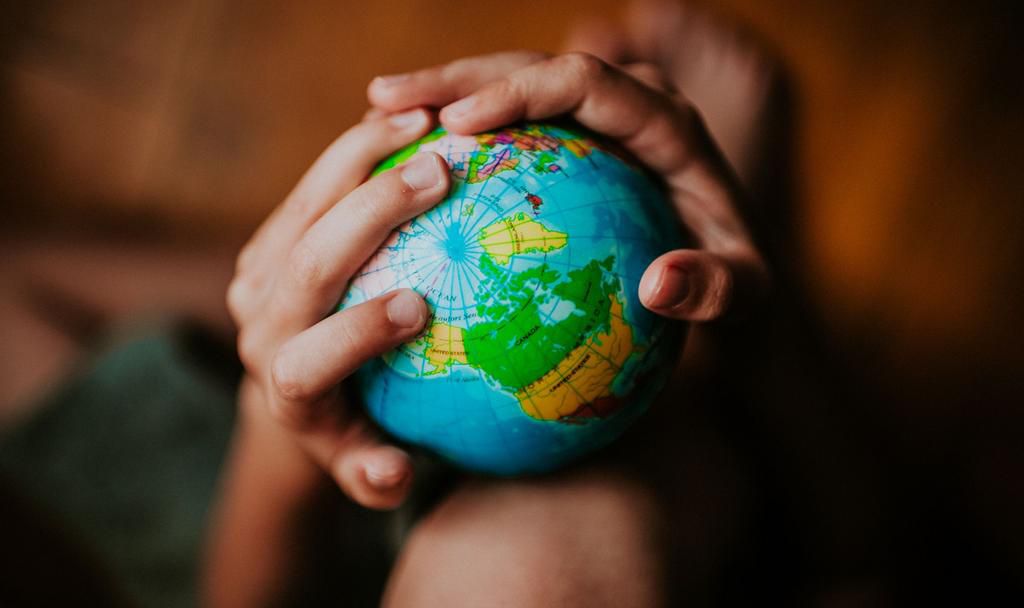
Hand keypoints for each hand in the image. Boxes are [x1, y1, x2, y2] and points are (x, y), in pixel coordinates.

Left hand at [226, 110, 450, 508]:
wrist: (299, 388)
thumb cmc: (357, 430)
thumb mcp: (366, 468)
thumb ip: (374, 476)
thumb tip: (393, 473)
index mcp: (285, 386)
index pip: (307, 359)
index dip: (354, 334)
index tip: (417, 307)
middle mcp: (259, 327)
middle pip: (305, 262)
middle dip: (370, 213)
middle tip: (440, 172)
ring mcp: (257, 276)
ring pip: (304, 204)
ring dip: (362, 156)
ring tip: (424, 119)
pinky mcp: (268, 240)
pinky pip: (312, 184)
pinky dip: (357, 149)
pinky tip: (406, 117)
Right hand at [368, 51, 767, 320]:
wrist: (726, 263)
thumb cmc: (731, 283)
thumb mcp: (744, 297)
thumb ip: (716, 290)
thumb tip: (659, 285)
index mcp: (667, 122)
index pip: (585, 83)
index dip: (518, 94)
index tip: (456, 124)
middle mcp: (630, 100)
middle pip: (533, 66)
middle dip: (457, 76)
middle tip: (384, 98)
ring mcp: (597, 113)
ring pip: (511, 82)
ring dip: (443, 91)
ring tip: (375, 109)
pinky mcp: (571, 136)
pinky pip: (508, 124)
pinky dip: (457, 131)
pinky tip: (403, 154)